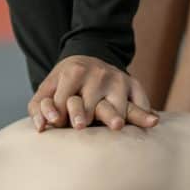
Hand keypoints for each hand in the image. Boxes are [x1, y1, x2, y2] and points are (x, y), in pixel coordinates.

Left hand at [28, 55, 158, 131]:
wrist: (88, 61)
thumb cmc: (63, 84)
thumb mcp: (46, 90)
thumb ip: (38, 108)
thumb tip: (42, 128)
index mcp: (73, 72)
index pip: (65, 99)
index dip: (59, 115)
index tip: (57, 124)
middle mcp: (98, 74)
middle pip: (92, 102)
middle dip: (86, 114)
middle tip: (80, 125)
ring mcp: (119, 80)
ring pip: (119, 105)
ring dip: (116, 117)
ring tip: (116, 127)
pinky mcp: (135, 85)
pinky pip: (141, 102)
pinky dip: (145, 113)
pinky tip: (151, 122)